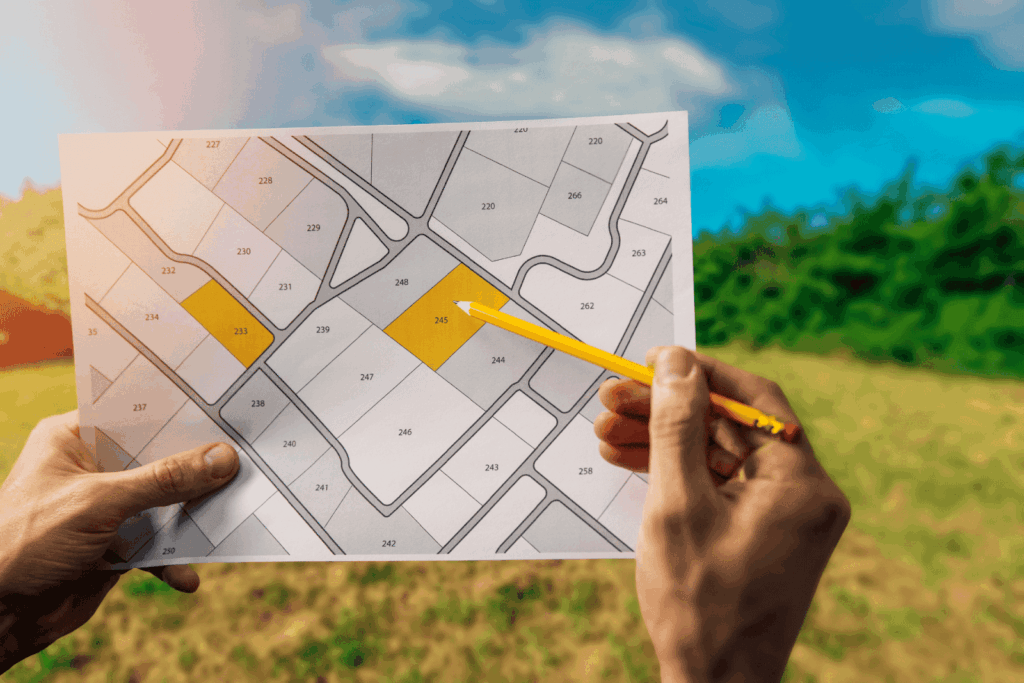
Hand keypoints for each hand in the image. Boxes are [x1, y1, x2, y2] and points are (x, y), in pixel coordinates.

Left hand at [0, 410, 238, 672]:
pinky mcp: (116, 545)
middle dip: (197, 466)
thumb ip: (163, 480)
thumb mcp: (98, 501)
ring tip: (232, 512)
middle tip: (243, 459)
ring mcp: (106, 507)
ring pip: (166, 501)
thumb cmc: (22, 542)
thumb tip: (221, 459)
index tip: (224, 409)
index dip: (178, 412)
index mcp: (74, 438)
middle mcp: (92, 467)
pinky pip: (159, 544)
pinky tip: (187, 574)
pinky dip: (175, 558)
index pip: (137, 414)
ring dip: (193, 513)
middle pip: (159, 457)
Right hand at [594, 347, 850, 682]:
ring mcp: (786, 516)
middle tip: (612, 401)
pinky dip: (679, 473)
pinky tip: (631, 463)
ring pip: (720, 454)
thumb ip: (676, 427)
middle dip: (667, 411)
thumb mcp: (676, 505)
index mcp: (802, 484)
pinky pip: (721, 485)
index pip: (754, 399)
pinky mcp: (765, 533)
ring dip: (664, 441)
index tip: (651, 362)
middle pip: (731, 426)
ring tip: (606, 435)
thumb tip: (675, 363)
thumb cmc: (698, 606)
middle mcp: (805, 495)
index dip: (700, 374)